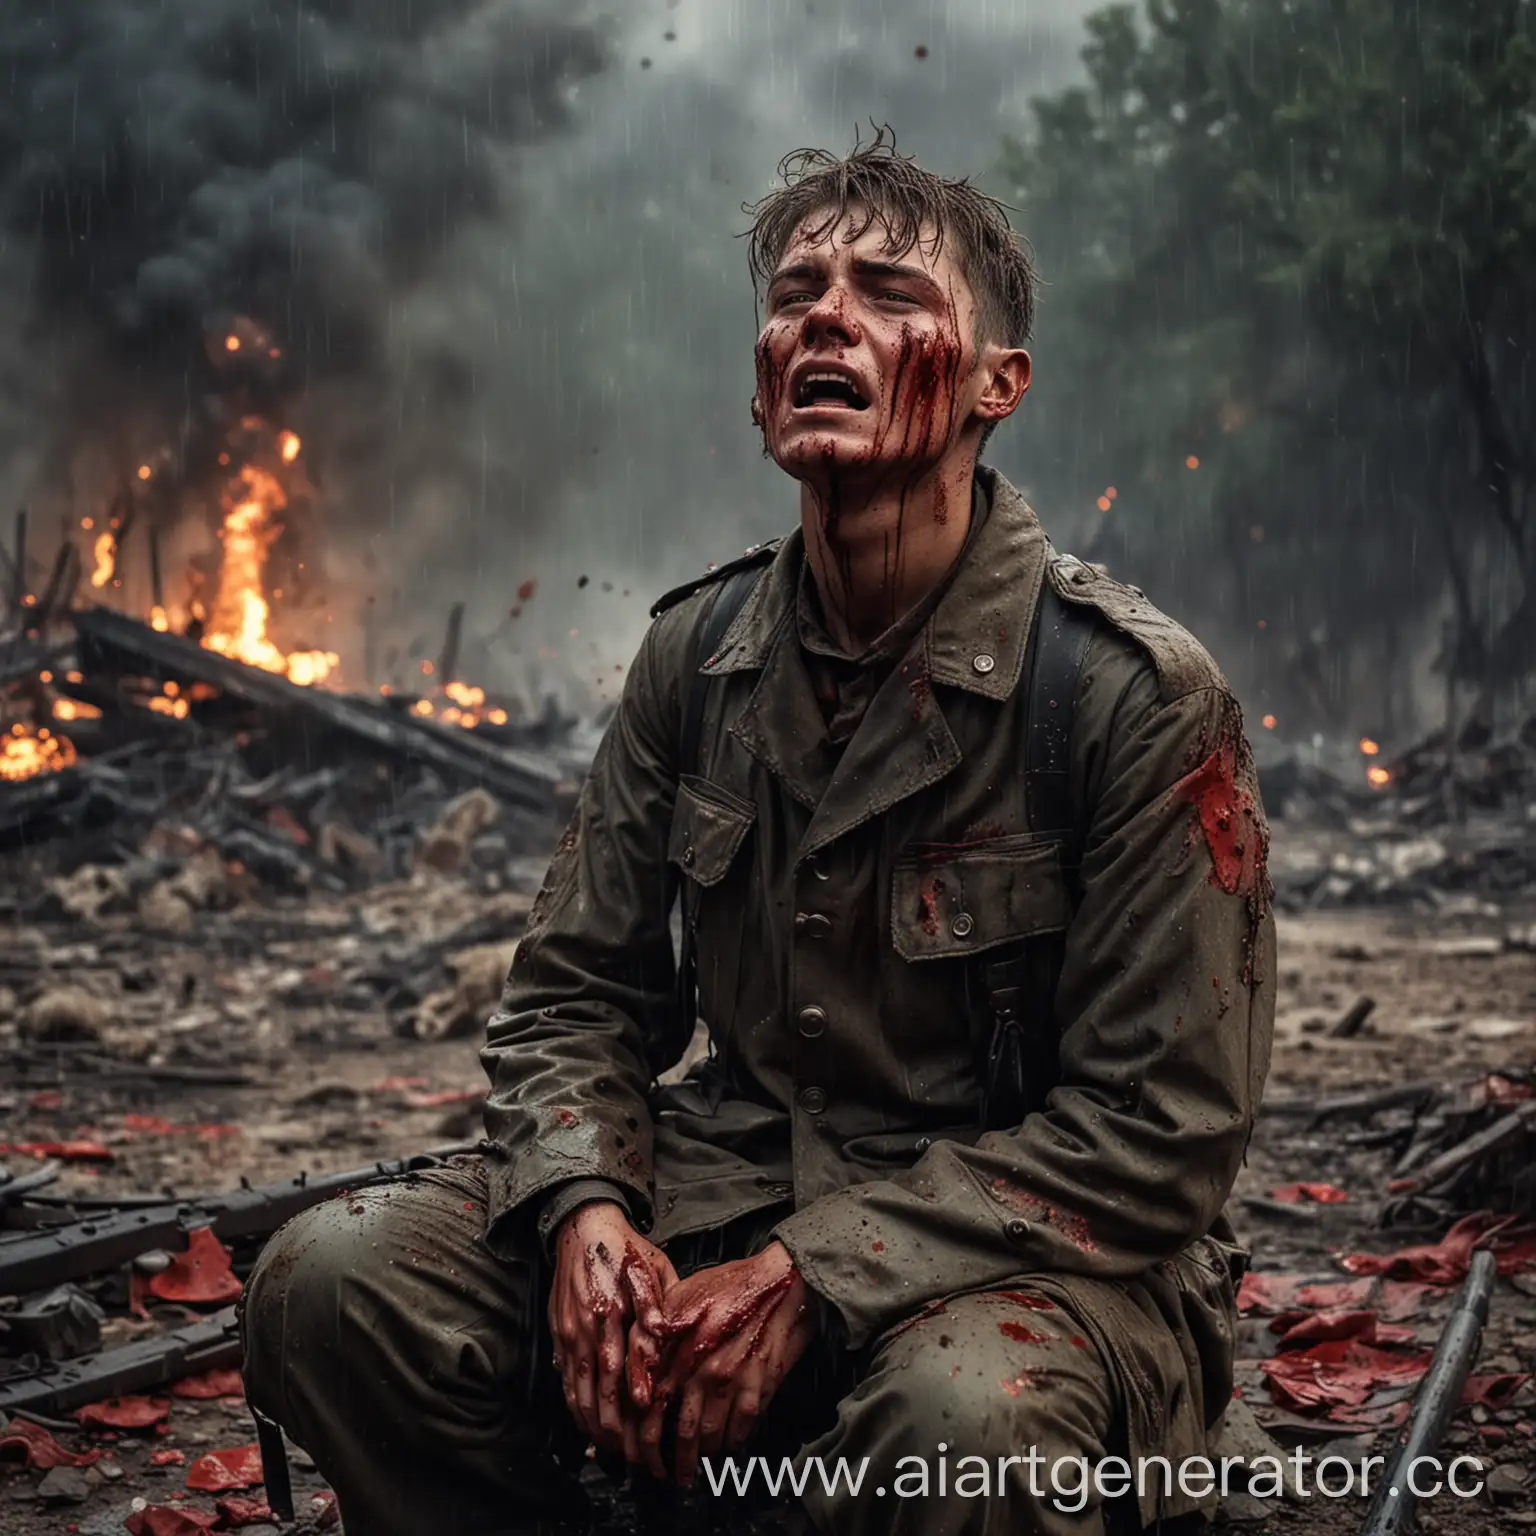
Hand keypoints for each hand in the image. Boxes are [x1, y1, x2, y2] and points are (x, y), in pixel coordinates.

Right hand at [549, 1202, 677, 1456]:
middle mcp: (584, 1329)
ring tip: (613, 1451)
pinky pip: (565, 1380)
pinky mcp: (559, 1335)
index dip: (632, 1406)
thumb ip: (656, 1304)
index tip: (647, 1431)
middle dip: (614, 1429)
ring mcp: (567, 1335)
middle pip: (596, 1393)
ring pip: (577, 1393)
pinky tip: (587, 1425)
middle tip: (635, 1456)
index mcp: (609, 1312)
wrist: (583, 1227)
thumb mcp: (651, 1268)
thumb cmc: (625, 1249)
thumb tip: (665, 1335)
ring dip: (593, 1426)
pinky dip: (575, 1406)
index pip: (620, 1372)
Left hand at [637, 1240, 818, 1486]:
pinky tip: (725, 1449)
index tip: (641, 1455)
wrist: (783, 1283)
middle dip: (672, 1461)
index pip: (653, 1407)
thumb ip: (658, 1327)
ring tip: (694, 1468)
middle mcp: (704, 1371)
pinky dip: (731, 1445)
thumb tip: (638, 1357)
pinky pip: (741, 1430)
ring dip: (701, 1458)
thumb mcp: (683, 1295)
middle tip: (667, 1476)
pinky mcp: (759, 1388)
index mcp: (681, 1349)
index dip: (644, 1439)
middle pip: (682, 1431)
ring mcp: (734, 1382)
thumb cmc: (732, 1285)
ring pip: (711, 1436)